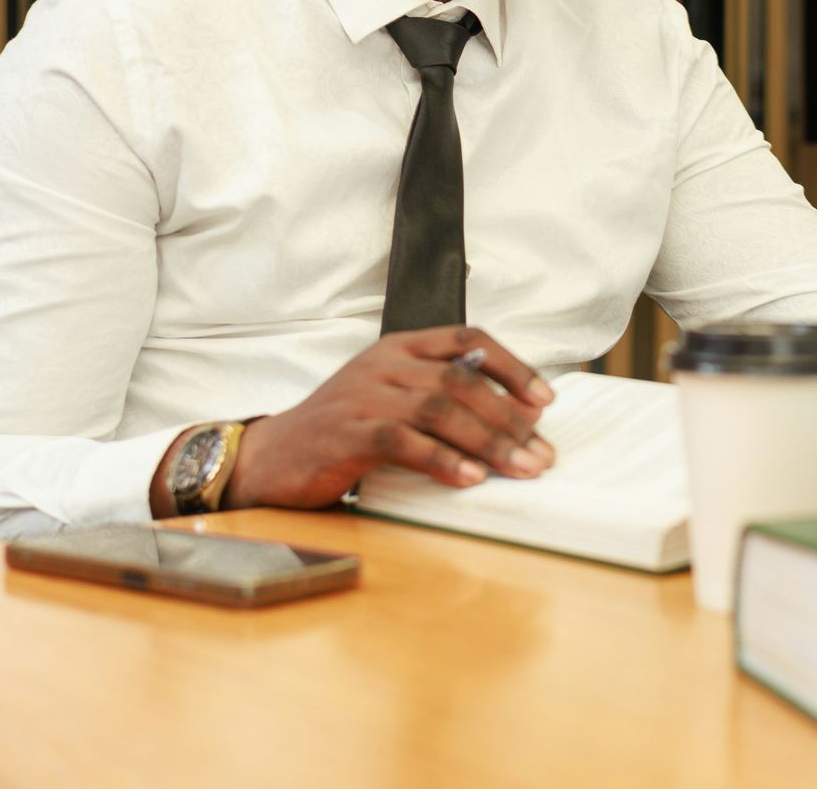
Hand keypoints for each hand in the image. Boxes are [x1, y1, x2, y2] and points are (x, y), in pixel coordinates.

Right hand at [219, 326, 556, 510]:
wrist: (271, 458)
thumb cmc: (343, 431)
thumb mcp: (392, 400)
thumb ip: (441, 398)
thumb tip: (517, 420)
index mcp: (399, 347)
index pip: (468, 339)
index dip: (512, 366)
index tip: (546, 400)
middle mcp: (383, 363)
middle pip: (461, 381)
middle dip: (509, 419)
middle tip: (541, 453)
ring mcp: (363, 396)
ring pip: (439, 409)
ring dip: (487, 442)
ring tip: (520, 469)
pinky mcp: (346, 433)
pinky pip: (403, 442)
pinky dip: (442, 460)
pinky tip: (470, 478)